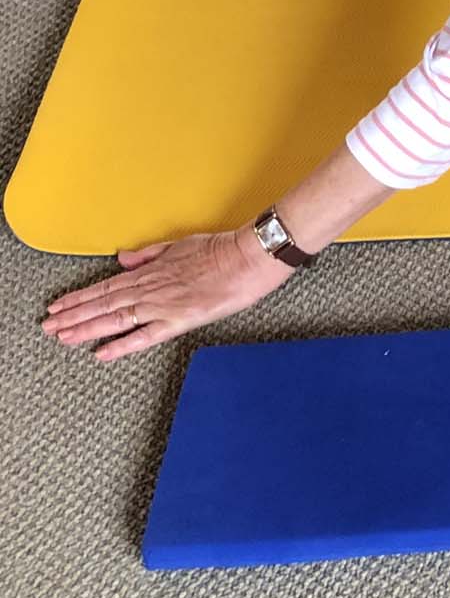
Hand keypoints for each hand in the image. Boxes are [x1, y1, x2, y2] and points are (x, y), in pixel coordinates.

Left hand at [43, 228, 292, 363]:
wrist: (253, 254)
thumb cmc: (224, 248)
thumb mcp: (182, 243)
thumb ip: (151, 253)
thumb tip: (122, 260)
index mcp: (154, 270)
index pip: (108, 286)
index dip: (81, 298)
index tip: (59, 306)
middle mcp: (153, 288)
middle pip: (105, 303)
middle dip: (74, 316)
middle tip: (49, 327)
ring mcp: (165, 304)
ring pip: (116, 318)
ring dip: (87, 328)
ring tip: (63, 337)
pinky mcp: (181, 318)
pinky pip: (146, 335)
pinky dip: (122, 344)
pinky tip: (102, 353)